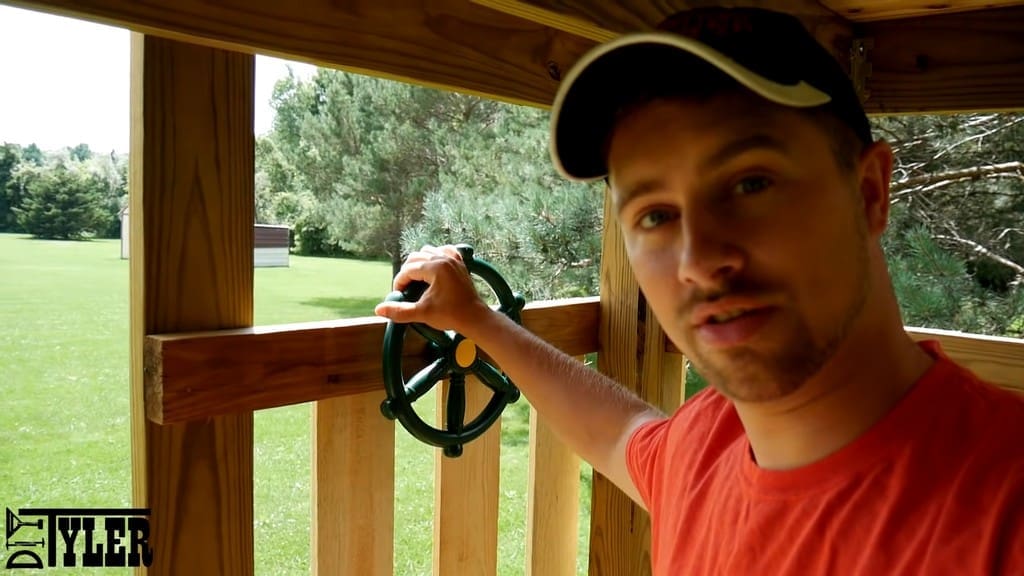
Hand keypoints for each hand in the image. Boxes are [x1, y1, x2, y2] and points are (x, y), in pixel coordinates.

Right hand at [374, 245, 491, 333]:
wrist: (474, 317)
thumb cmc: (451, 315)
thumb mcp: (422, 313)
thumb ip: (400, 311)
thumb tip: (379, 309)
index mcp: (435, 267)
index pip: (408, 270)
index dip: (399, 282)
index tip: (398, 295)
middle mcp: (444, 258)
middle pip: (415, 257)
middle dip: (407, 272)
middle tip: (406, 289)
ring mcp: (453, 259)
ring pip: (428, 251)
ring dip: (419, 263)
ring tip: (416, 280)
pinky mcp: (459, 263)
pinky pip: (444, 251)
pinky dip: (436, 256)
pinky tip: (433, 268)